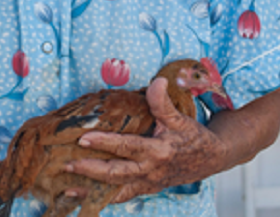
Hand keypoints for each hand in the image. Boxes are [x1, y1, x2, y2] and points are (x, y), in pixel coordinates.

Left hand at [65, 77, 227, 203]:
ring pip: (116, 191)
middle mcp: (151, 171)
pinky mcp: (147, 189)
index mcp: (157, 152)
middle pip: (116, 174)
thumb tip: (156, 81)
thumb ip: (162, 102)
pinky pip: (122, 196)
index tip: (83, 139)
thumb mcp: (178, 117)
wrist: (212, 159)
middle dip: (90, 170)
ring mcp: (148, 184)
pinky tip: (85, 197)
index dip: (104, 143)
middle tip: (67, 165)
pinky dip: (103, 198)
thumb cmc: (193, 136)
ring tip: (68, 189)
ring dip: (92, 191)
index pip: (126, 147)